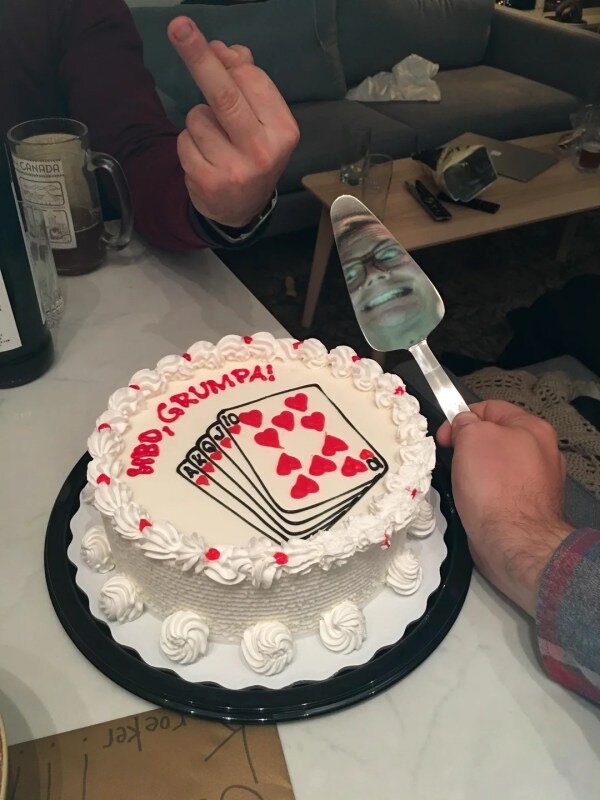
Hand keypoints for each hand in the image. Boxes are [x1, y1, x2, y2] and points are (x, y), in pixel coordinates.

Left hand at [167, 17, 298, 227]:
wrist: (241, 210)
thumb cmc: (251, 154)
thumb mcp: (261, 121)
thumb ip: (247, 82)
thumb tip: (224, 49)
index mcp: (283, 131)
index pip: (251, 81)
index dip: (226, 61)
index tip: (209, 42)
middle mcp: (263, 151)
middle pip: (224, 94)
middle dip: (199, 57)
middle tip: (178, 27)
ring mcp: (235, 169)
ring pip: (197, 117)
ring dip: (198, 121)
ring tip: (214, 142)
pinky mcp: (208, 182)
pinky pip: (183, 141)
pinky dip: (188, 143)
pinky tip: (204, 158)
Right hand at [436, 401, 572, 615]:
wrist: (513, 542)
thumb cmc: (494, 485)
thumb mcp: (472, 437)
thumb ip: (465, 422)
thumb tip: (463, 425)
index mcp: (532, 428)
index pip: (490, 408)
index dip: (462, 417)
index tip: (444, 435)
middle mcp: (540, 453)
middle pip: (493, 437)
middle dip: (467, 446)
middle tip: (450, 458)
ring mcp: (536, 483)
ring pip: (494, 466)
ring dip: (473, 471)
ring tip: (458, 483)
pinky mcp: (526, 508)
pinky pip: (497, 491)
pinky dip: (482, 494)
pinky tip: (470, 502)